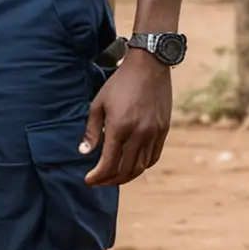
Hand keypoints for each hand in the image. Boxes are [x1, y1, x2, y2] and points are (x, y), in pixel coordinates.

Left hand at [82, 53, 171, 185]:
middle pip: (126, 170)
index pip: (108, 163)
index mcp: (120, 128)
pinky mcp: (164, 130)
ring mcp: (154, 133)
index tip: (88, 180)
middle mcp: (139, 134)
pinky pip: (153, 156)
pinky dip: (142, 166)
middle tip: (98, 182)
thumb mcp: (98, 104)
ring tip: (113, 177)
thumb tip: (84, 152)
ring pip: (141, 166)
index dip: (97, 176)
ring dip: (126, 176)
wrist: (149, 67)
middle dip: (110, 180)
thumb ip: (92, 131)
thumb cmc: (119, 84)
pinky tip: (132, 166)